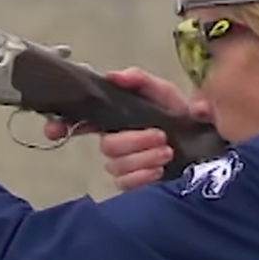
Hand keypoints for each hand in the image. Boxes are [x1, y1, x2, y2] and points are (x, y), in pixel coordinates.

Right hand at [43, 67, 193, 192]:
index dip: (61, 125)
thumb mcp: (161, 90)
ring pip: (116, 165)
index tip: (54, 129)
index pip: (78, 120)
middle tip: (161, 136)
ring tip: (168, 151)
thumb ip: (139, 80)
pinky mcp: (133, 181)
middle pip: (106, 146)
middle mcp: (114, 139)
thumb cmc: (177, 111)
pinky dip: (143, 176)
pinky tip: (159, 170)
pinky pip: (125, 184)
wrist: (203, 136)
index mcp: (113, 116)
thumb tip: (113, 76)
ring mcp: (122, 162)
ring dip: (144, 158)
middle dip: (134, 142)